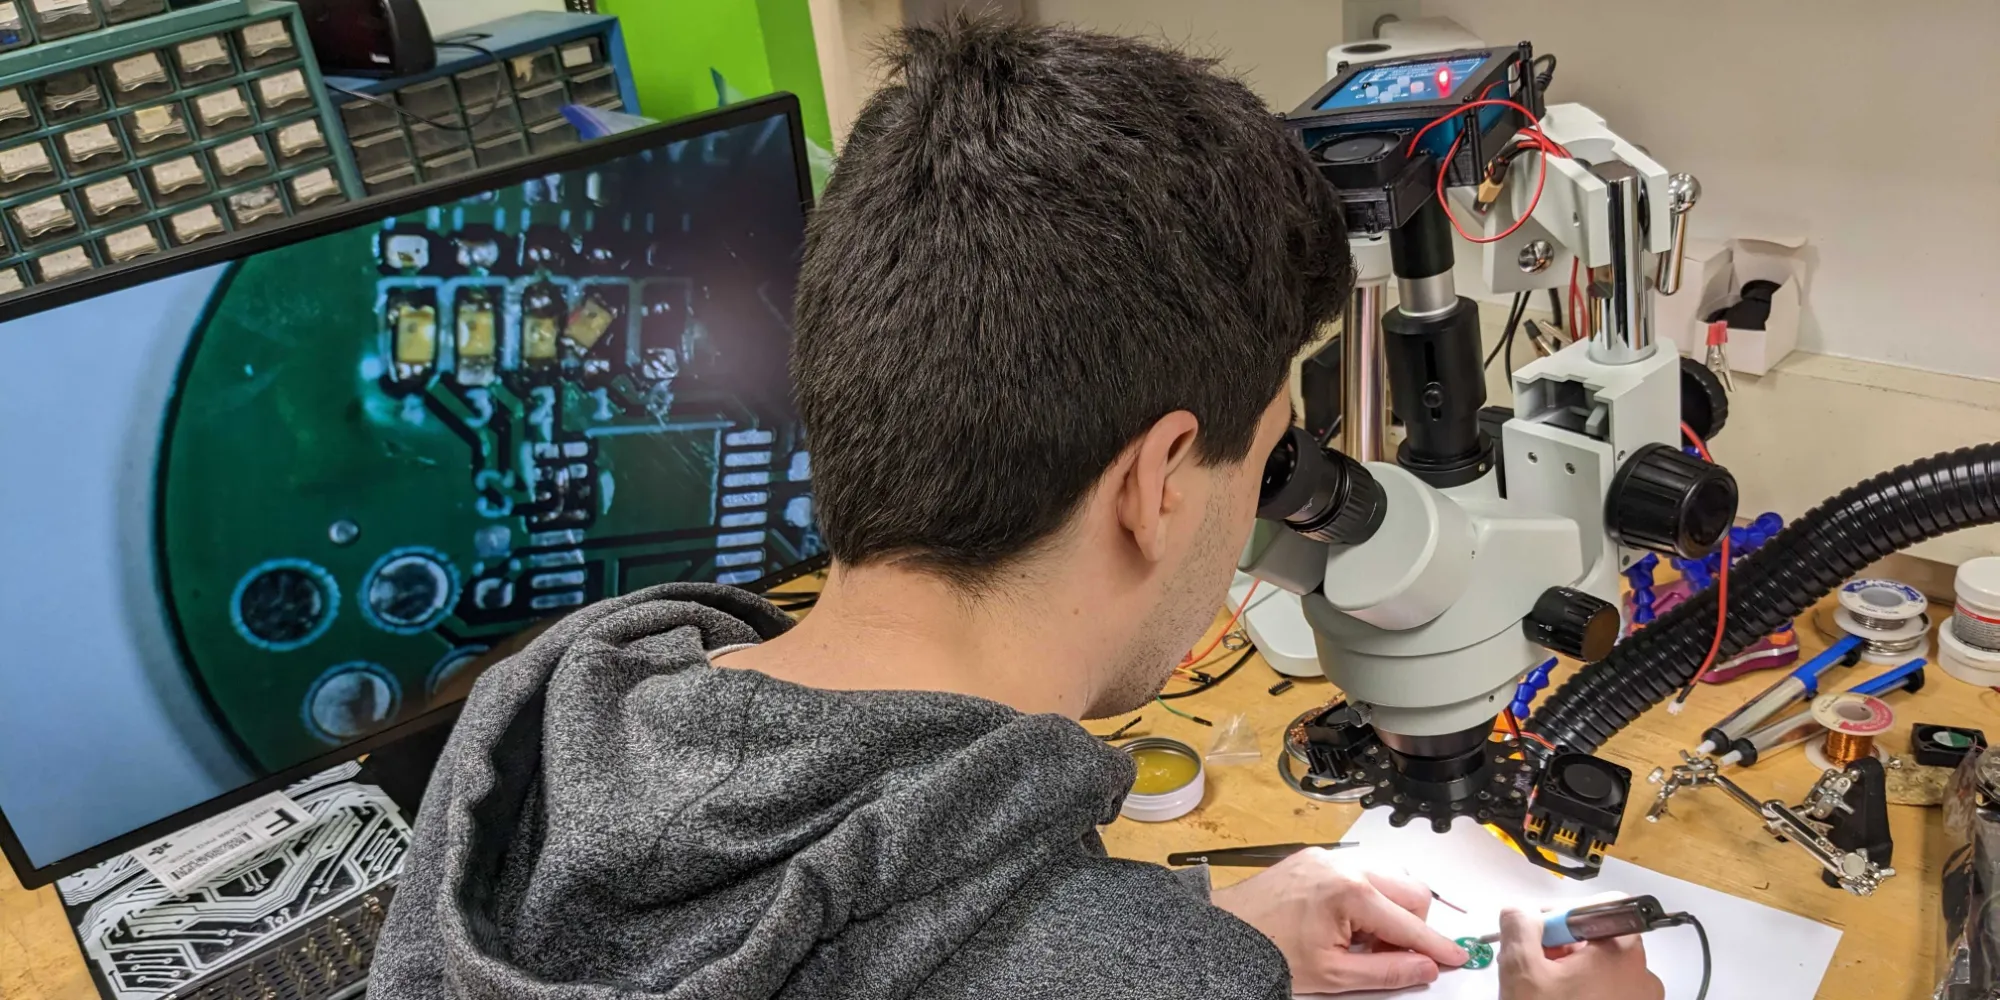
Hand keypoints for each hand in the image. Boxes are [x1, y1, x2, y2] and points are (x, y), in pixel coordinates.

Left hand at [1210, 848, 1468, 993]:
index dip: (1436, 946)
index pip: (1410, 923)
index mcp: (1350, 893)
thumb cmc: (1266, 950)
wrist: (1223, 935)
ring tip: (1361, 941)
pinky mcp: (1314, 858)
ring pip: (1387, 878)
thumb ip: (1387, 972)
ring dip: (1387, 910)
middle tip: (1392, 956)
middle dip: (1411, 925)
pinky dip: (1364, 898)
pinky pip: (1359, 872)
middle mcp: (1342, 866)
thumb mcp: (1334, 975)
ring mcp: (1327, 858)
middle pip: (1409, 891)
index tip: (1455, 956)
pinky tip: (1346, 924)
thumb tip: (1423, 967)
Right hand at [1496, 907, 1662, 999]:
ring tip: (1543, 993)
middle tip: (1534, 965)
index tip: (1538, 932)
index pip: (1597, 907)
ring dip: (1571, 972)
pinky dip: (1586, 993)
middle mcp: (1643, 974)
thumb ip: (1519, 926)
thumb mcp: (1521, 970)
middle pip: (1599, 939)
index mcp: (1621, 952)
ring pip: (1603, 969)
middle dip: (1562, 946)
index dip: (1562, 914)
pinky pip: (1610, 993)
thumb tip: (1521, 913)